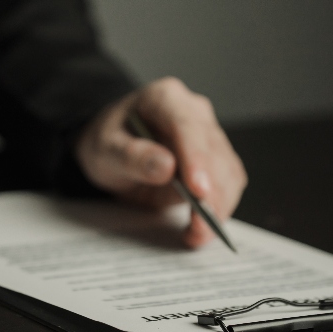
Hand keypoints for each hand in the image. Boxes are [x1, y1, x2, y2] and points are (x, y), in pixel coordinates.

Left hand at [75, 77, 246, 247]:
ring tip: (197, 233)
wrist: (113, 147)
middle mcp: (194, 113)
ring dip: (219, 205)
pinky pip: (226, 185)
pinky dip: (218, 209)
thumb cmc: (108, 141)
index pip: (187, 125)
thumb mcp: (104, 148)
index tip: (198, 190)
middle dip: (211, 192)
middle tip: (198, 226)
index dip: (196, 159)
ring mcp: (208, 136)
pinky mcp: (215, 160)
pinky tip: (201, 228)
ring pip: (227, 171)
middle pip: (213, 152)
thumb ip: (131, 156)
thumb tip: (166, 167)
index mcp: (164, 98)